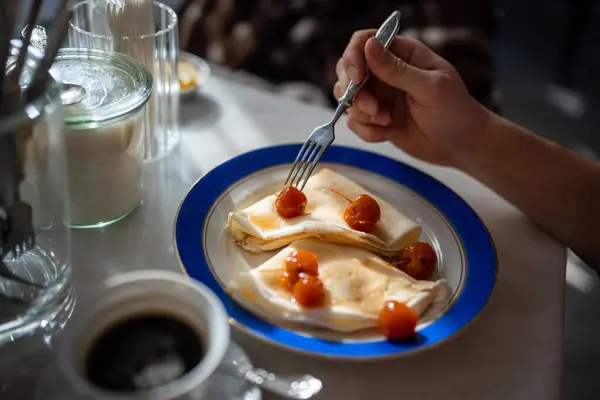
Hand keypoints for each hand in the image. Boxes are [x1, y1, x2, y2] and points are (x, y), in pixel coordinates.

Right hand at [334, 30, 491, 166]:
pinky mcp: (377, 120)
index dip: (354, 57)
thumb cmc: (455, 112)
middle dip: (353, 92)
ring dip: (361, 114)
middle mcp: (387, 73)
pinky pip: (356, 123)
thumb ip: (398, 70)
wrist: (462, 147)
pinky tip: (388, 134)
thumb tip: (369, 45)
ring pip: (348, 98)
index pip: (365, 41)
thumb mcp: (431, 88)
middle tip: (372, 108)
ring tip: (386, 122)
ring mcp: (380, 97)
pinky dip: (367, 131)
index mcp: (403, 54)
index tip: (357, 78)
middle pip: (348, 70)